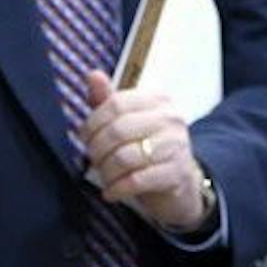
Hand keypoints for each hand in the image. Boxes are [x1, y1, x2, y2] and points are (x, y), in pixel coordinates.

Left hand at [78, 71, 209, 232]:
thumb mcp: (129, 121)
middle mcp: (170, 119)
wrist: (181, 182)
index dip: (93, 122)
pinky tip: (111, 192)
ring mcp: (176, 146)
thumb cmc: (148, 147)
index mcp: (158, 100)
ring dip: (106, 172)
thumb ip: (108, 100)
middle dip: (97, 149)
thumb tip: (93, 74)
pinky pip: (136, 180)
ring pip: (124, 158)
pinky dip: (117, 189)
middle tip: (93, 159)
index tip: (85, 137)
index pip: (116, 103)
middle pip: (118, 130)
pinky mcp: (176, 174)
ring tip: (104, 177)